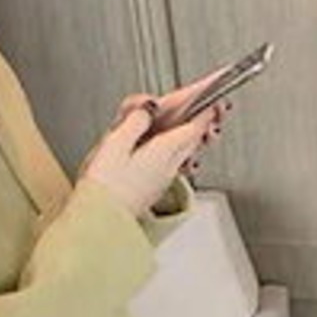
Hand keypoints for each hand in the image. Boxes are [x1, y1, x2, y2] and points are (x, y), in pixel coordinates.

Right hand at [81, 70, 230, 181]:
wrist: (100, 222)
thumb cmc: (105, 189)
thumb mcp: (115, 144)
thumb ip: (134, 121)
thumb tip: (147, 109)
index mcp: (164, 150)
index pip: (194, 123)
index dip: (205, 105)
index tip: (216, 94)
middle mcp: (169, 165)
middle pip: (193, 136)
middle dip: (203, 119)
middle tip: (213, 105)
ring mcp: (163, 179)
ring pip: (185, 150)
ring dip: (192, 135)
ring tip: (197, 125)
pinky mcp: (153, 188)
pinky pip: (172, 163)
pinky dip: (176, 150)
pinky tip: (170, 150)